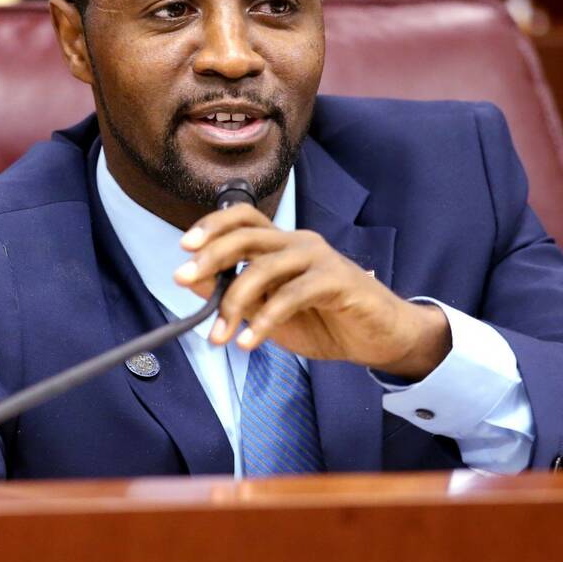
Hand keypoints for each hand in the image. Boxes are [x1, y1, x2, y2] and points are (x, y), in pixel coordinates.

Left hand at [173, 203, 450, 379]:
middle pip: (247, 234)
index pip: (242, 219)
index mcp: (282, 244)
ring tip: (220, 336)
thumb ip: (236, 294)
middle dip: (211, 255)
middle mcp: (298, 243)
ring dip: (234, 302)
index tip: (184, 248)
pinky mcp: (337, 280)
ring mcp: (319, 258)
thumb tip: (191, 280)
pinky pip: (292, 295)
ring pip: (264, 267)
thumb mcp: (268, 312)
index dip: (211, 226)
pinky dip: (266, 319)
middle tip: (183, 279)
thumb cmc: (324, 321)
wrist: (379, 339)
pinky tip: (250, 342)